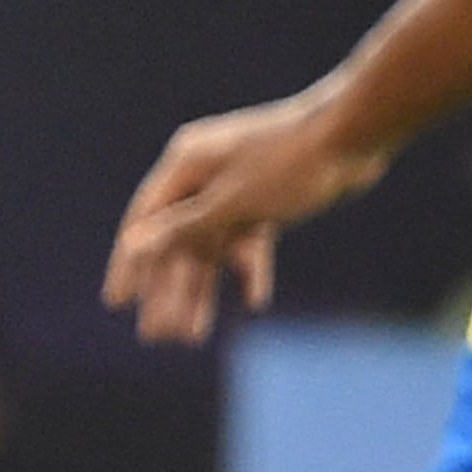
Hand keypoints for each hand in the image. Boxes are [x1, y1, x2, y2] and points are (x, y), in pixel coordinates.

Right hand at [103, 89, 382, 344]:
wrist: (355, 134)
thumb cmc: (290, 163)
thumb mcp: (233, 203)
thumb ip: (183, 229)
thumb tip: (134, 246)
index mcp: (186, 164)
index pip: (144, 222)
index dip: (130, 265)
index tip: (116, 303)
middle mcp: (205, 173)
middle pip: (176, 240)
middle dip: (168, 290)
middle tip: (156, 337)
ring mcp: (236, 185)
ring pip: (211, 246)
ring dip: (203, 289)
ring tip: (193, 337)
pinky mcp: (268, 196)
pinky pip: (247, 240)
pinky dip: (248, 269)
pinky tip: (254, 301)